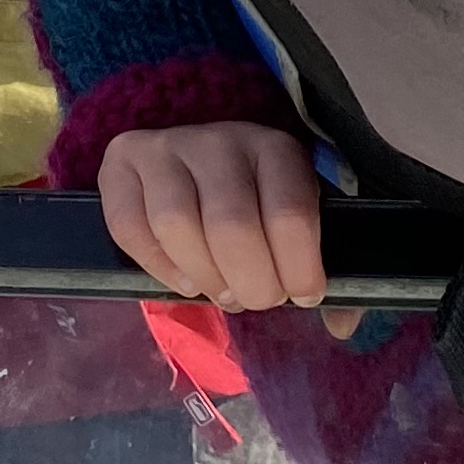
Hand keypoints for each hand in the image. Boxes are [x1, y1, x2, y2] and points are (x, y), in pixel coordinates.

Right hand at [97, 122, 325, 311]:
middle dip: (251, 283)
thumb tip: (342, 325)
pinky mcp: (121, 163)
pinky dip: (158, 267)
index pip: (290, 213)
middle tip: (259, 298)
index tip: (304, 294)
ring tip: (222, 290)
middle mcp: (218, 138)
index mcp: (274, 148)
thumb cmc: (257, 201)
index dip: (299, 268)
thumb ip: (318, 268)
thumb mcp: (296, 219)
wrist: (195, 160)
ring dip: (204, 277)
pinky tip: (185, 279)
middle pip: (231, 225)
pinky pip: (129, 226)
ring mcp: (165, 147)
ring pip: (176, 224)